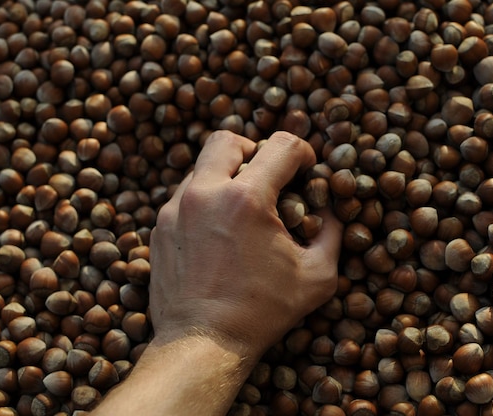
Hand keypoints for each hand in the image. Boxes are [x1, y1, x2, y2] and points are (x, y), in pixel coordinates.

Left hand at [148, 130, 342, 359]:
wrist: (203, 342)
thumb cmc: (262, 311)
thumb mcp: (316, 275)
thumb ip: (332, 233)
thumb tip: (331, 211)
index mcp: (247, 199)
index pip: (281, 146)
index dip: (302, 152)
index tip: (305, 169)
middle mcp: (205, 194)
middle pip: (228, 139)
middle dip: (253, 149)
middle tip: (267, 176)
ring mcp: (176, 208)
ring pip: (202, 166)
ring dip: (226, 176)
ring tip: (241, 207)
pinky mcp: (161, 226)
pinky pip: (185, 194)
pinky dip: (205, 200)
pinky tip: (218, 229)